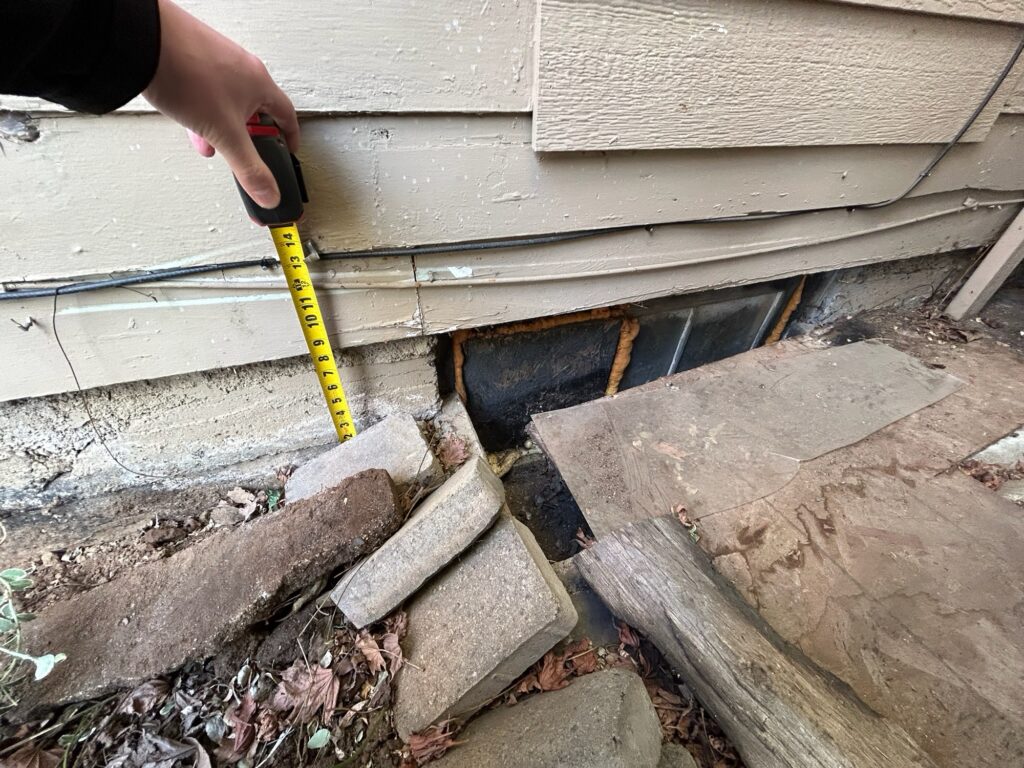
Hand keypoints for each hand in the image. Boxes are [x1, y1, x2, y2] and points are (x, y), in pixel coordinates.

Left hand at [142, 0, 298, 208]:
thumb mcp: (224, 134)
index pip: (287, 114)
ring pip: (227, 100)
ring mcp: (216, 59)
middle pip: (256, 108)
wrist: (143, 41)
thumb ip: (248, 168)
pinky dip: (201, 108)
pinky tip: (187, 117)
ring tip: (209, 139)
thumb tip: (268, 193)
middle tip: (245, 151)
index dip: (289, 136)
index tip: (287, 148)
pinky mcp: (191, 56)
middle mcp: (241, 67)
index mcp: (260, 82)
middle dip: (247, 135)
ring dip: (221, 124)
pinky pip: (205, 88)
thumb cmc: (187, 74)